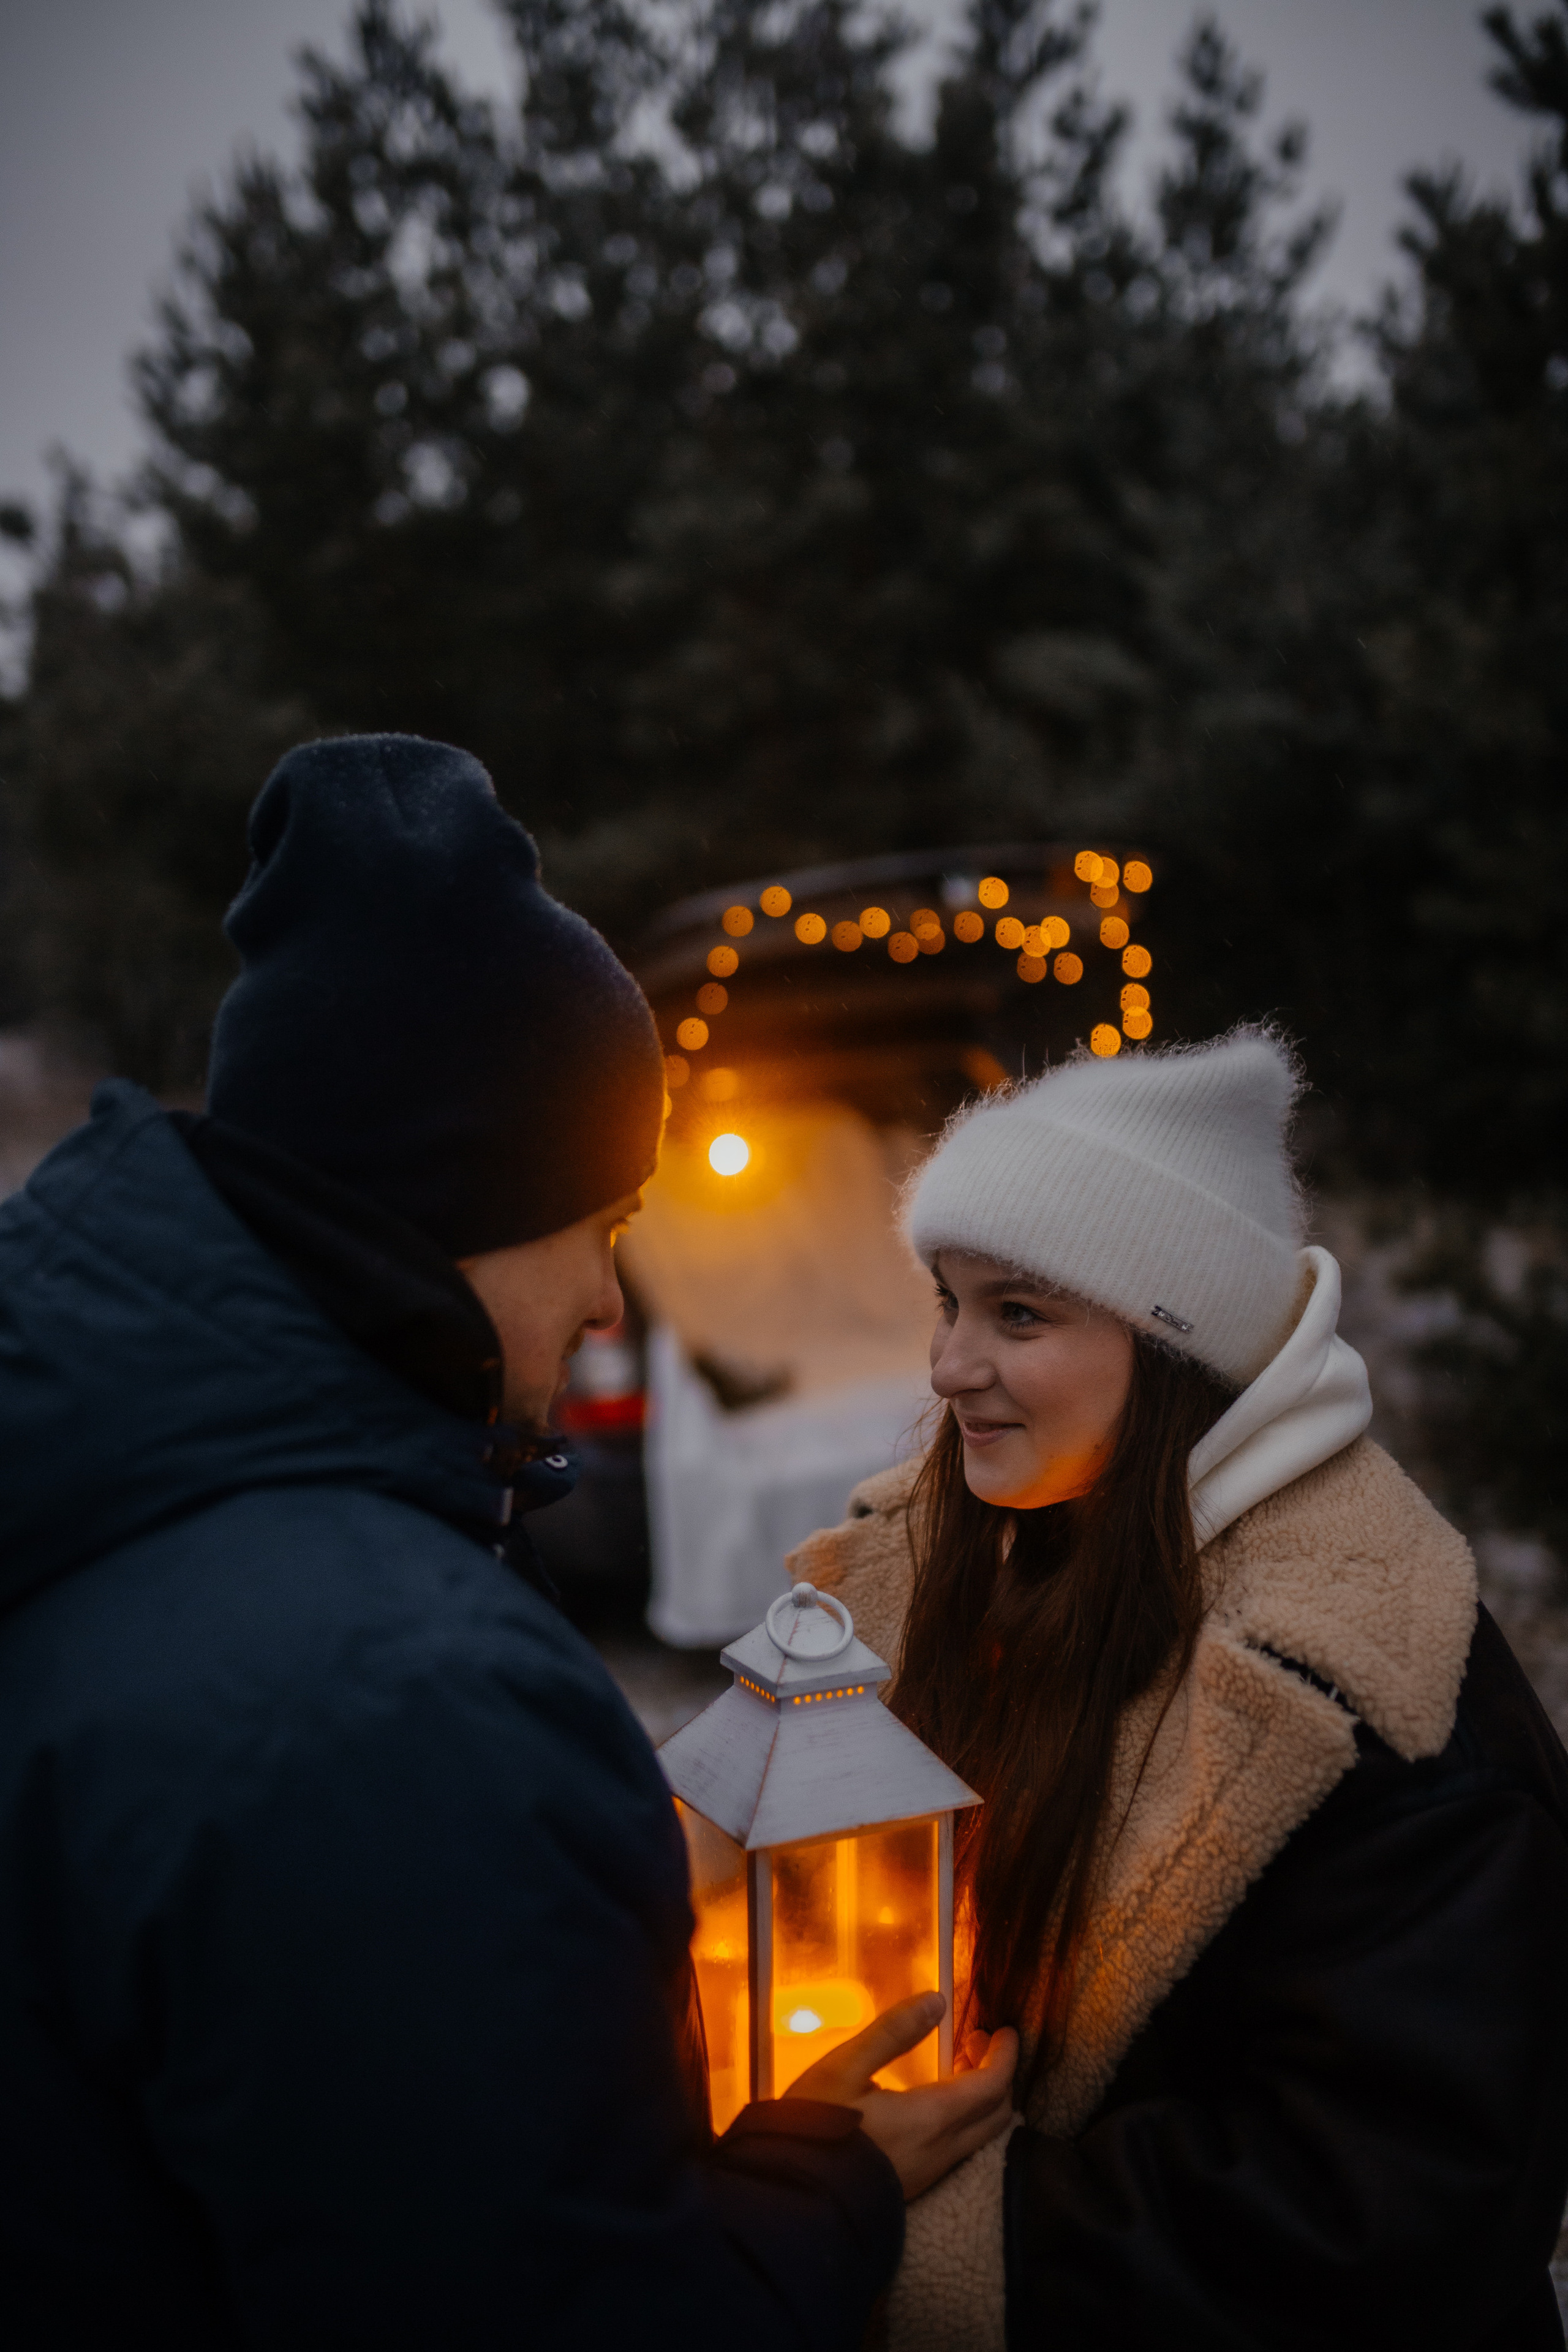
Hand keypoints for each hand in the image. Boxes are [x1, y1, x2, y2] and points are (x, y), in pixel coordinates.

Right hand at [787, 1992, 1018, 2200]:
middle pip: (996, 2113)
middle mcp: (942, 2150)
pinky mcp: (917, 2184)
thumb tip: (936, 2001)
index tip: (1006, 2031)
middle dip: (997, 2074)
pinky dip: (966, 2117)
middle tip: (978, 2042)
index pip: (992, 2086)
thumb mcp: (844, 2068)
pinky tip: (938, 2100)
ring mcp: (932, 2172)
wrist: (796, 2198)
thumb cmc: (817, 2127)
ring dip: (982, 2097)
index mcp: (931, 2118)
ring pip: (980, 2134)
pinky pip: (961, 2148)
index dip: (1005, 2056)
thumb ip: (892, 2032)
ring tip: (958, 2064)